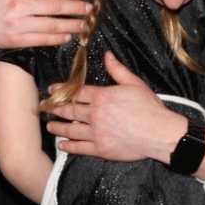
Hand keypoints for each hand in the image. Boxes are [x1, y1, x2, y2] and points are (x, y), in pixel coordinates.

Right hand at [0, 0, 90, 61]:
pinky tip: (67, 35)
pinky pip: (43, 39)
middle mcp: (18, 5)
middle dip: (76, 8)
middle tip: (89, 9)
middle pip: (55, 7)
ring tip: (83, 24)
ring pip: (52, 25)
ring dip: (72, 25)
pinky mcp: (16, 40)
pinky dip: (58, 38)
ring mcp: (17, 24)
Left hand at [44, 52, 195, 166]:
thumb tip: (107, 55)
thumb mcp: (134, 83)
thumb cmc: (150, 108)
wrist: (160, 133)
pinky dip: (69, 146)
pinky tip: (62, 145)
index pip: (76, 92)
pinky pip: (80, 147)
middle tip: (43, 108)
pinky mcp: (101, 149)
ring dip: (57, 127)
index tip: (51, 91)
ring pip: (70, 129)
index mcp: (102, 96)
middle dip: (54, 109)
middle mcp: (95, 114)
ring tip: (50, 126)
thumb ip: (117, 70)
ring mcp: (97, 132)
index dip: (61, 90)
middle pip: (69, 110)